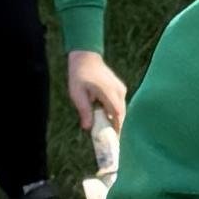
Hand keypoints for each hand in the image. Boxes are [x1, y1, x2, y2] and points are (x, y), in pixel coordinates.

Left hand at [64, 48, 126, 163]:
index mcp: (109, 92)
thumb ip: (84, 111)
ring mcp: (120, 89)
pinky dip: (114, 112)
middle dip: (116, 127)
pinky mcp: (119, 88)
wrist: (86, 57)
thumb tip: (87, 128)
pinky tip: (105, 118)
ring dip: (114, 120)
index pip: (118, 114)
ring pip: (120, 110)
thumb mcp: (77, 94)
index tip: (115, 140)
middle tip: (110, 140)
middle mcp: (118, 90)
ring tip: (107, 131)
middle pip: (121, 114)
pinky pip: (119, 104)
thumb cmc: (79, 75)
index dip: (117, 128)